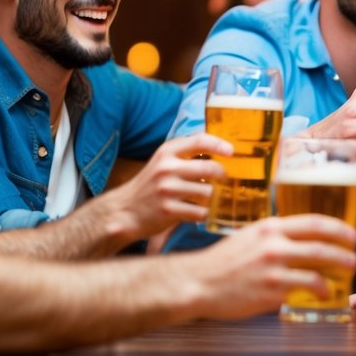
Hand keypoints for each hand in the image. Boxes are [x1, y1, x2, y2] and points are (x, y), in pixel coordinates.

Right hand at [102, 133, 231, 242]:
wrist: (124, 210)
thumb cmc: (151, 186)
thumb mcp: (163, 162)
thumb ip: (186, 155)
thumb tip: (221, 154)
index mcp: (167, 152)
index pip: (199, 141)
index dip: (219, 144)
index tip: (232, 151)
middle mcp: (166, 168)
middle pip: (210, 168)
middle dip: (223, 176)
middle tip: (225, 181)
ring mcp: (167, 189)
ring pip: (208, 193)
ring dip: (214, 198)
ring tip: (210, 200)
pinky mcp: (168, 210)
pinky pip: (200, 212)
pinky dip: (205, 214)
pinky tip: (200, 213)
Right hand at [197, 215, 355, 318]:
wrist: (197, 282)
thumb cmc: (223, 260)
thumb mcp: (250, 236)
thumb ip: (275, 235)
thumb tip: (302, 236)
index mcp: (270, 227)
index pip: (314, 222)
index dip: (338, 228)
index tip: (351, 235)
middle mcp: (273, 246)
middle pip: (321, 246)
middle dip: (344, 252)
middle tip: (354, 258)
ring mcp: (271, 270)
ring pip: (317, 271)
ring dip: (337, 273)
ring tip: (346, 275)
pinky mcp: (269, 292)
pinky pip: (303, 291)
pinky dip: (320, 292)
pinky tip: (326, 294)